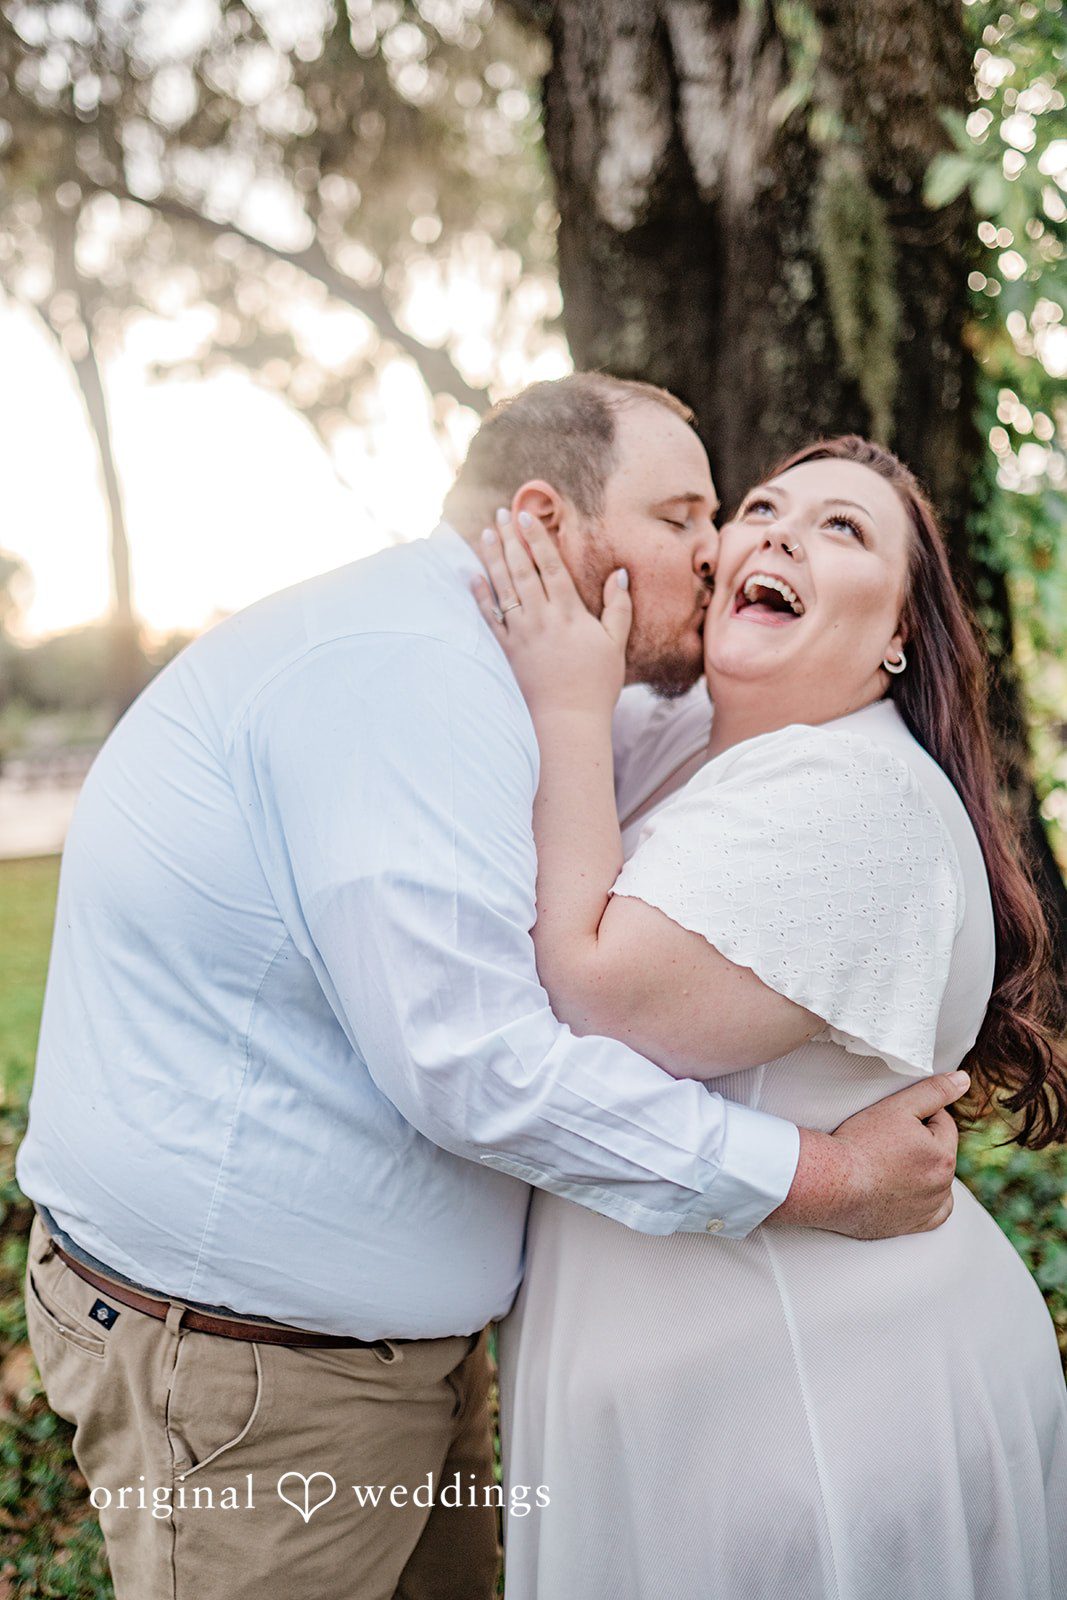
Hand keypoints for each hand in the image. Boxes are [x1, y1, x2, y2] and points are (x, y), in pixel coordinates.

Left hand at [472, 509, 631, 719]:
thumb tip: (620, 574)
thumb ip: (618, 607)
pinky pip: (490, 619)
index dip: (537, 539)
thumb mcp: (616, 644)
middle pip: (522, 571)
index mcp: (569, 614)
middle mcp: (541, 619)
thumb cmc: (597, 683)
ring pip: (503, 589)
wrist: (569, 720)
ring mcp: (521, 634)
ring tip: (485, 533)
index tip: (526, 516)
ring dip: (493, 559)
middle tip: (501, 513)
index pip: (550, 567)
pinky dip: (480, 597)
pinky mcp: (508, 651)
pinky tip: (472, 577)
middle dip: (511, 539)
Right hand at [767, 1070, 968, 1237]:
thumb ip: (934, 1091)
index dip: (917, 1115)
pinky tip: (908, 1190)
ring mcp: (927, 1210)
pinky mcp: (912, 1226)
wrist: (830, 1183)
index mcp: (943, 1156)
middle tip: (886, 1139)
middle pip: (938, 1151)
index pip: (942, 1123)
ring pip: (936, 1180)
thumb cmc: (860, 1143)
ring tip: (890, 1162)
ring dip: (922, 1170)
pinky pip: (932, 1213)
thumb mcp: (897, 1106)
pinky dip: (925, 1201)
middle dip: (921, 1142)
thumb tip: (963, 1080)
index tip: (892, 1120)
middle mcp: (942, 1186)